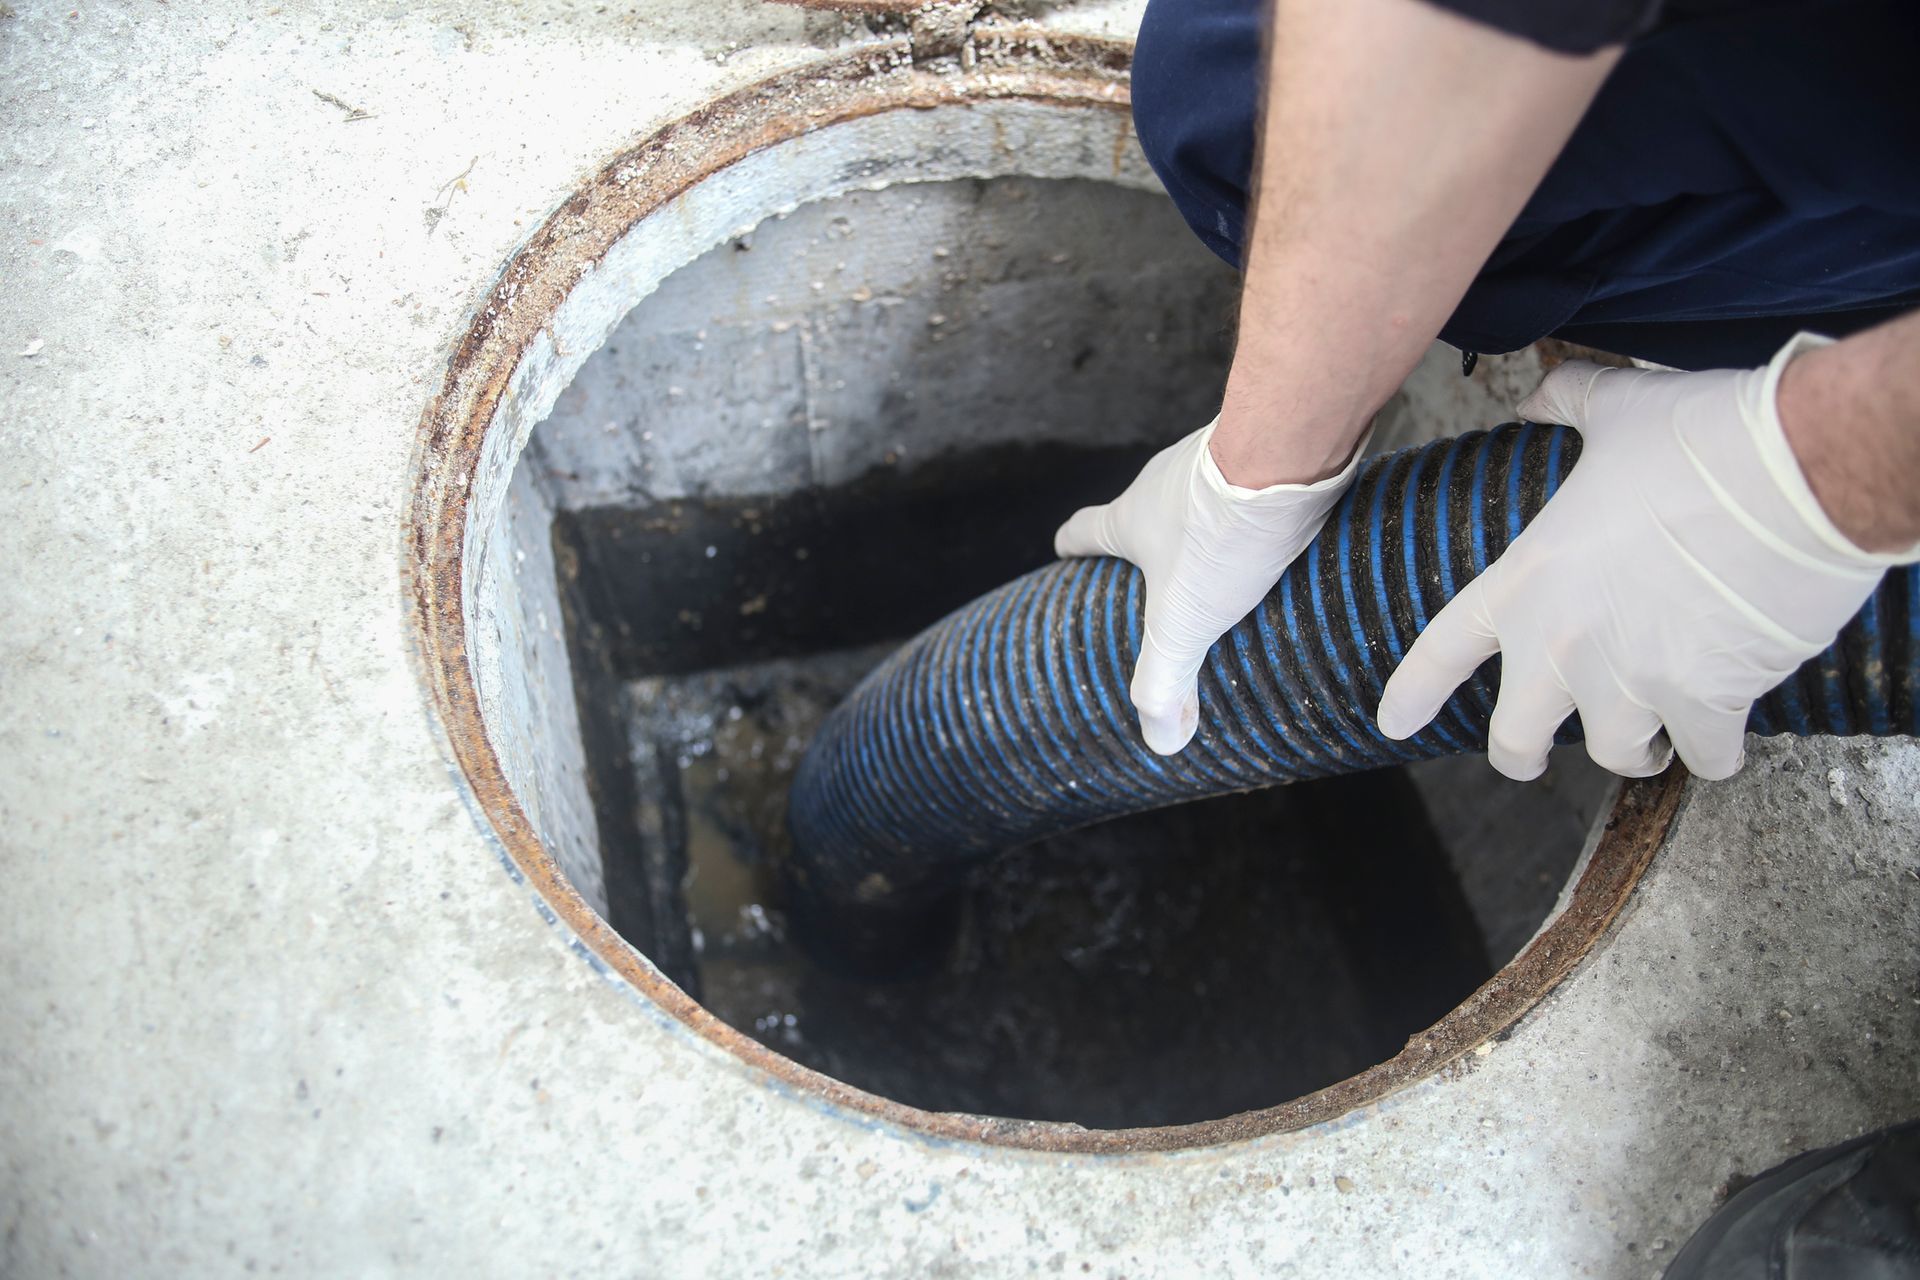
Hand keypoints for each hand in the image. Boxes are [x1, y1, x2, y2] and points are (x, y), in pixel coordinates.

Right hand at [1054, 417, 1365, 753]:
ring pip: (1198, 497)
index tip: (1065, 556)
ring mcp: (1212, 460)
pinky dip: (1253, 509)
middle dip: (1147, 547)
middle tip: (1161, 584)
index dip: (1071, 547)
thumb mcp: (1184, 622)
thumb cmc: (1221, 533)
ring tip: (1230, 568)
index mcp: (1130, 518)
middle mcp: (1163, 482)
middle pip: (1142, 513)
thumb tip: (1161, 743)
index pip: (1081, 531)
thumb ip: (1165, 682)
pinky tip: (1281, 539)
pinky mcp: (1262, 450)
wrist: (1289, 451)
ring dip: (1206, 528)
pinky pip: (1248, 483)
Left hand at [1377, 334, 1911, 780]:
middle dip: (1521, 756)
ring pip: (1616, 754)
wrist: (1798, 470)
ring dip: (1635, 749)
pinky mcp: (1704, 701)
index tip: (1394, 723)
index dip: (1414, 692)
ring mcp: (1632, 679)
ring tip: (1653, 734)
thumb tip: (1536, 394)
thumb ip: (1566, 405)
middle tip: (1535, 758)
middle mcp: (1565, 643)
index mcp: (1528, 580)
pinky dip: (1717, 750)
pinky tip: (1725, 732)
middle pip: (1514, 739)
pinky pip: (1705, 756)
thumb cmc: (1705, 437)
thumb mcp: (1615, 410)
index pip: (1444, 649)